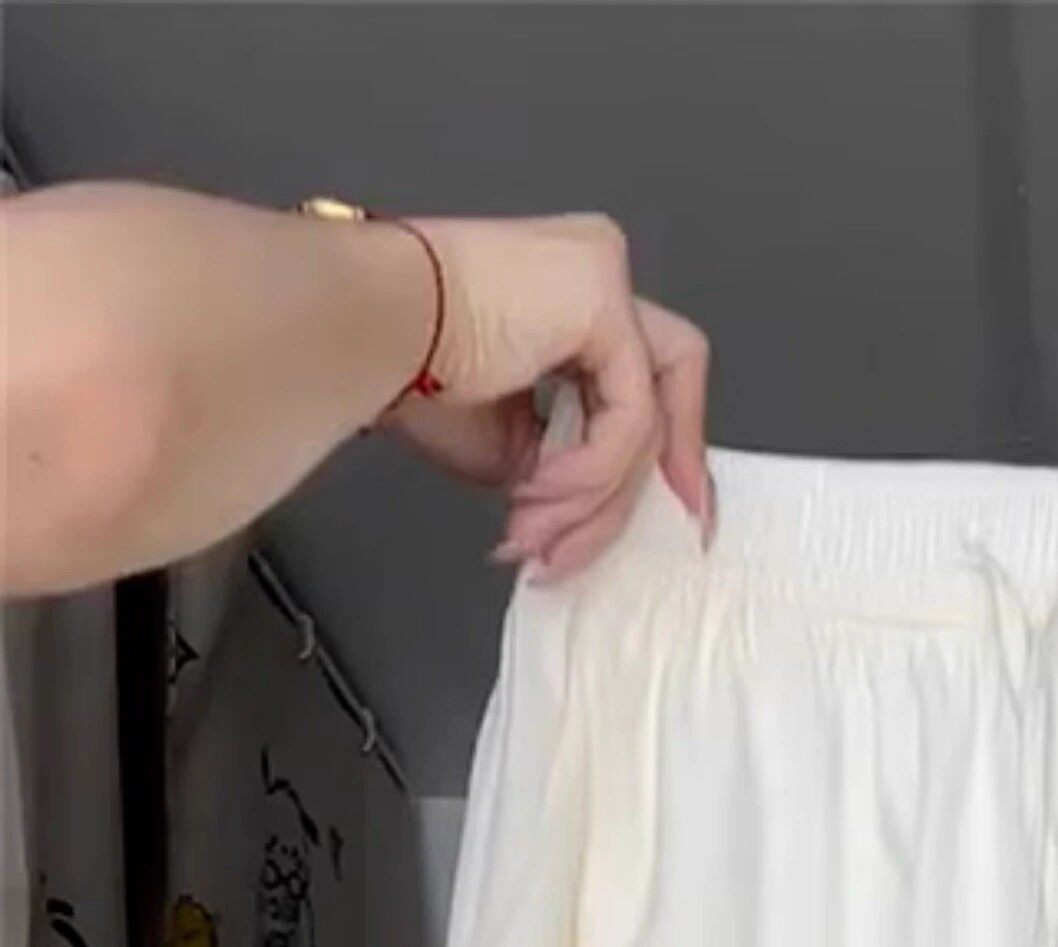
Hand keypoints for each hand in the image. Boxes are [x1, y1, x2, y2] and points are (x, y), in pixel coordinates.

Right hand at [383, 213, 710, 579]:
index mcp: (570, 299)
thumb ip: (565, 463)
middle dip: (644, 485)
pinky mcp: (601, 293)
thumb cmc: (407, 373)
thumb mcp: (509, 444)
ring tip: (538, 538)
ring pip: (647, 417)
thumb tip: (586, 511)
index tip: (676, 521)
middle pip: (664, 395)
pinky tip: (537, 490)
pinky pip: (628, 415)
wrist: (366, 330)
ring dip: (594, 499)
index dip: (667, 455)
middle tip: (606, 548)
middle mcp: (596, 274)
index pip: (646, 381)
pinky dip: (591, 470)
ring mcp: (603, 275)